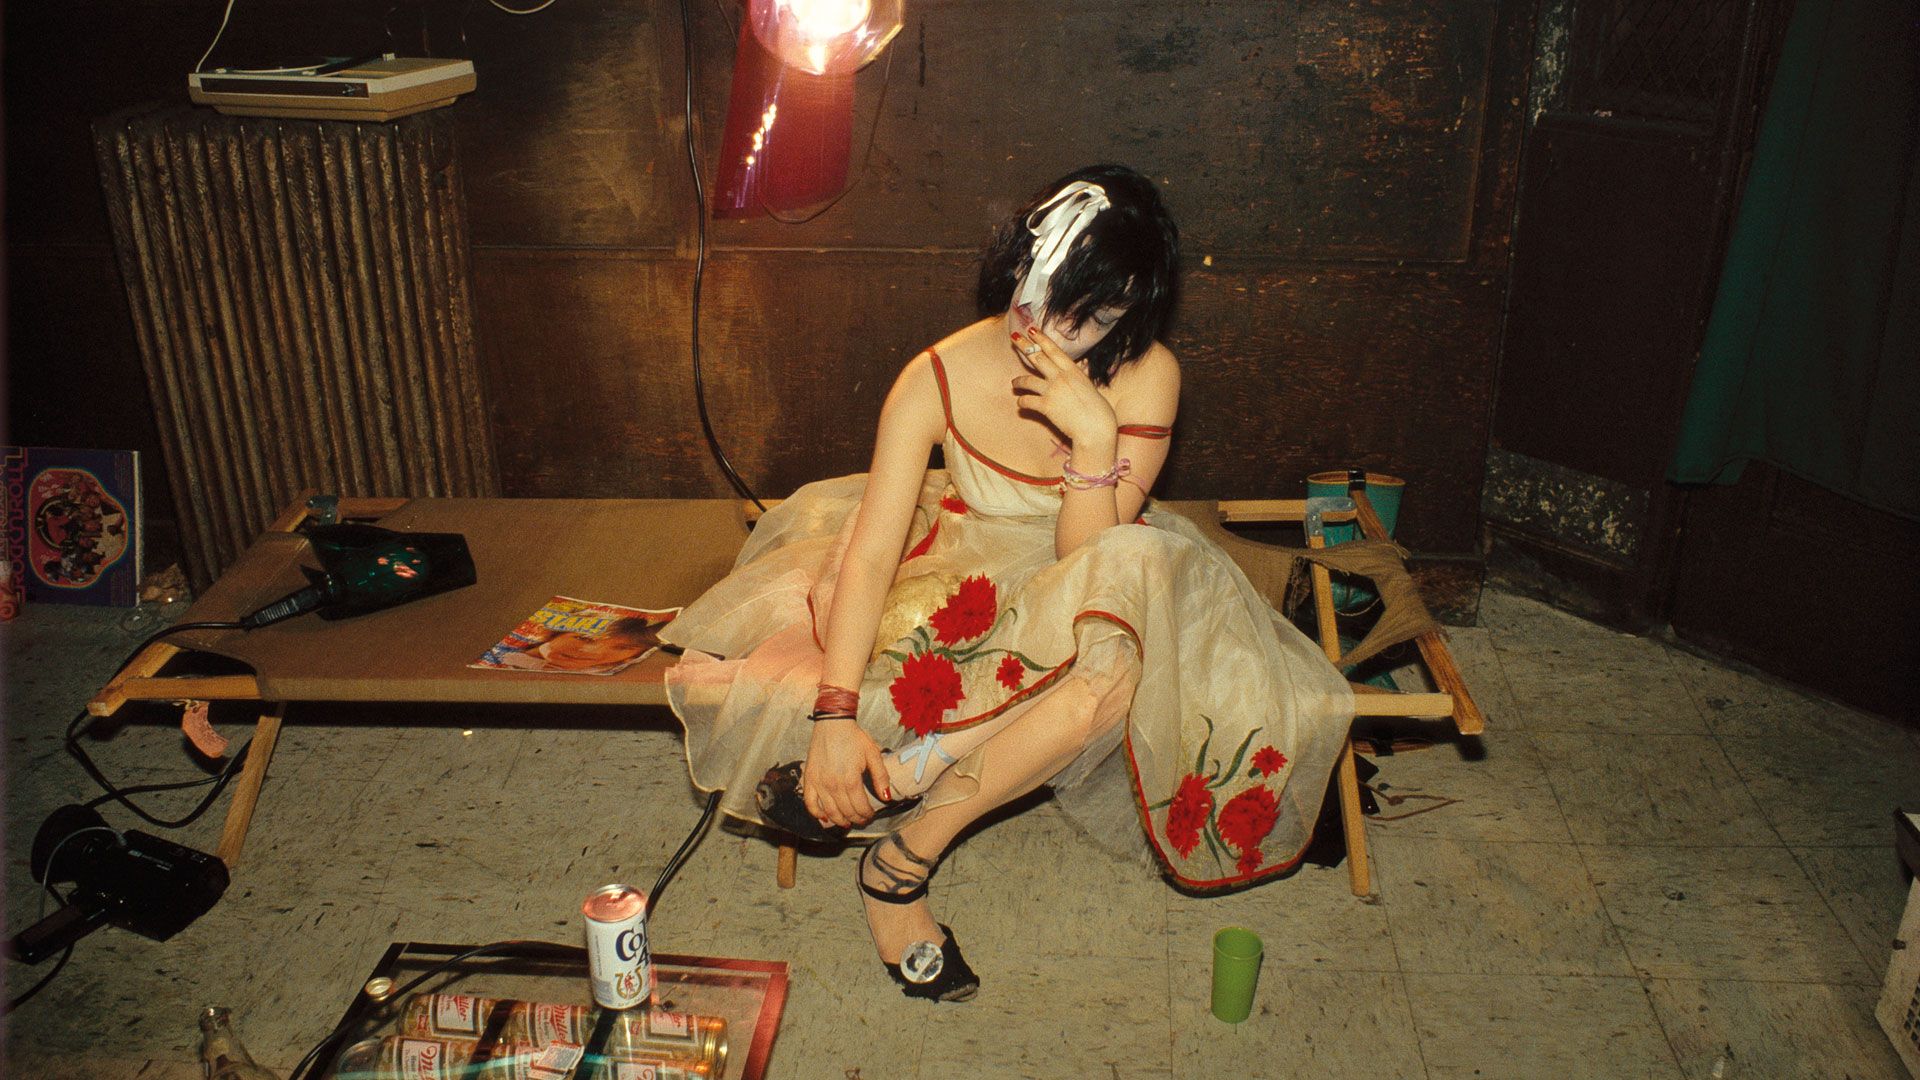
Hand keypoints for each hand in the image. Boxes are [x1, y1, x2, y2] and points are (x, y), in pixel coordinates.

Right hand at [802, 719, 890, 827]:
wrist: (833, 724)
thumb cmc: (854, 738)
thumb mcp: (873, 755)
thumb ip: (881, 778)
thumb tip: (887, 798)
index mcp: (851, 780)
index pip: (860, 807)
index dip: (867, 815)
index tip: (871, 815)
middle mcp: (834, 785)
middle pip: (846, 812)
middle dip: (856, 819)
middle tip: (861, 820)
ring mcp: (819, 783)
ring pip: (830, 812)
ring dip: (840, 821)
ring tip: (847, 822)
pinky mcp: (809, 779)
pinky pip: (810, 803)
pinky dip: (817, 814)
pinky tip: (824, 817)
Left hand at [1009, 325, 1117, 450]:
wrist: (1095, 429)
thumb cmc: (1099, 412)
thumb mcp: (1091, 388)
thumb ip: (1080, 378)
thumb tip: (1079, 368)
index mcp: (1074, 371)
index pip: (1054, 350)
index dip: (1042, 339)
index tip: (1032, 330)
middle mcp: (1061, 377)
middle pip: (1038, 357)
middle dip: (1024, 346)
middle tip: (1014, 338)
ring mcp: (1052, 391)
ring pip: (1028, 380)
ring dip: (1019, 381)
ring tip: (1014, 383)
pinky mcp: (1045, 406)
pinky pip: (1027, 401)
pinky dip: (1022, 402)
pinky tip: (1020, 403)